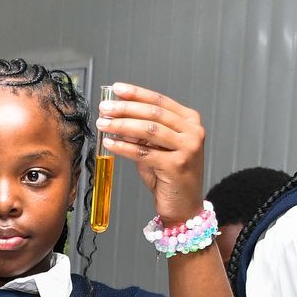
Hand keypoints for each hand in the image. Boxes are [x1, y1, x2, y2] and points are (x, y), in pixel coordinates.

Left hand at [94, 84, 205, 225]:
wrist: (184, 207)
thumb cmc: (169, 177)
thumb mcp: (157, 148)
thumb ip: (143, 132)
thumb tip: (117, 116)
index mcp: (190, 121)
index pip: (160, 101)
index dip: (136, 93)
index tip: (116, 89)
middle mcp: (193, 132)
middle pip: (153, 113)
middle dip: (125, 108)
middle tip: (104, 107)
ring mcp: (187, 148)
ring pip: (148, 130)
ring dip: (122, 125)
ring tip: (103, 123)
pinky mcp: (176, 166)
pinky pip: (143, 152)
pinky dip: (123, 146)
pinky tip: (110, 143)